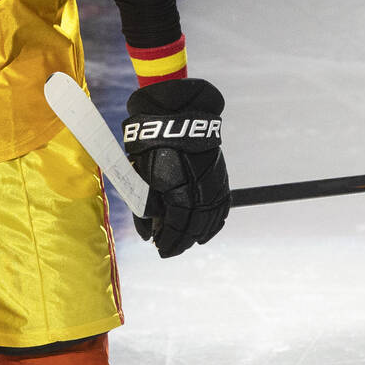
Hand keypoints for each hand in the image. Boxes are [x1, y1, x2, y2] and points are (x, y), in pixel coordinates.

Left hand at [122, 78, 229, 257]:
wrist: (176, 116)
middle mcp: (202, 194)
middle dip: (180, 241)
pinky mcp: (220, 178)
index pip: (176, 229)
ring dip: (197, 234)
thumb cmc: (153, 146)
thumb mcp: (142, 177)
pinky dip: (214, 222)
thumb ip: (146, 207)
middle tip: (167, 248)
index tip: (158, 248)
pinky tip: (207, 230)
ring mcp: (215, 186)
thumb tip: (148, 232)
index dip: (167, 241)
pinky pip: (221, 208)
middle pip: (194, 228)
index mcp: (182, 195)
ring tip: (185, 242)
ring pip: (210, 221)